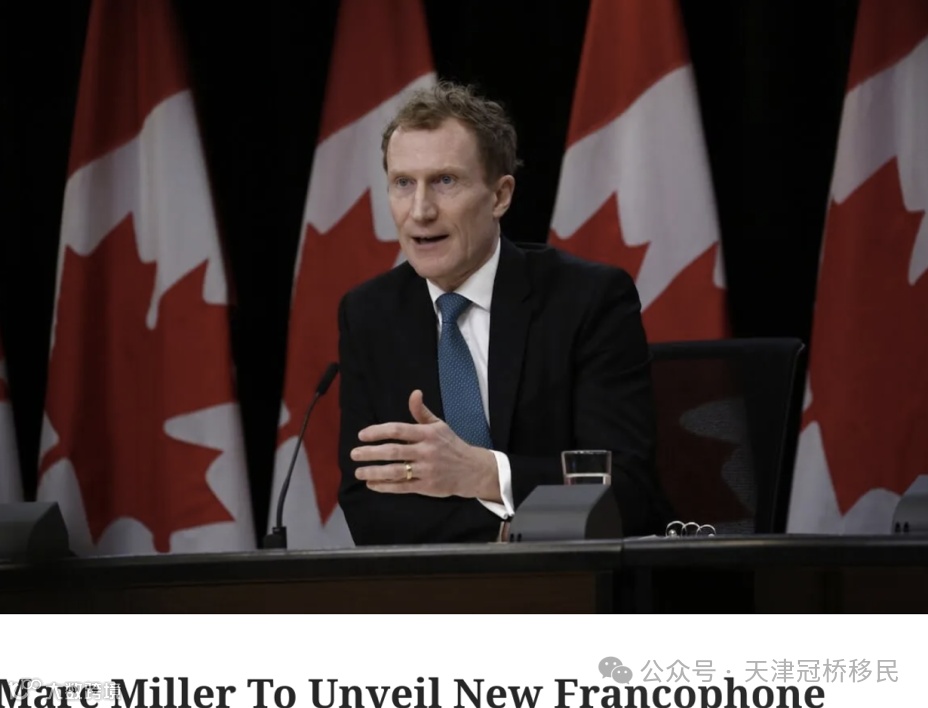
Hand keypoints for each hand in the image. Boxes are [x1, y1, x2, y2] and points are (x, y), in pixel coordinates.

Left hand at [350, 390, 499, 500]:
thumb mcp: (439, 425)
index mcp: (427, 434)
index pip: (398, 430)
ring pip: (396, 471)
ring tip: (359, 471)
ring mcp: (426, 470)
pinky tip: (372, 484)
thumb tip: (414, 393)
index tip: (362, 435)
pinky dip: (385, 486)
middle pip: (394, 451)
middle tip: (354, 454)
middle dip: (371, 453)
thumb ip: (422, 412)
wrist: (472, 470)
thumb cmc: (451, 445)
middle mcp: (426, 451)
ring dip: (375, 471)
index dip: (378, 432)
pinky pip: (402, 487)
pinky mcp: (427, 486)